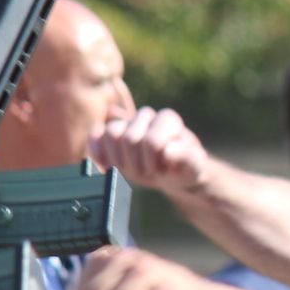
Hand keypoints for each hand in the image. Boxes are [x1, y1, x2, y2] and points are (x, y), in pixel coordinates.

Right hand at [90, 106, 211, 194]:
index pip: (151, 141)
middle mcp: (146, 116)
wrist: (174, 173)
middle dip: (137, 163)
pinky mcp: (110, 135)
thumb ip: (188, 158)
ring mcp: (127, 124)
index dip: (154, 162)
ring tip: (133, 170)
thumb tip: (169, 151)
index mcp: (168, 119)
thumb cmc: (185, 168)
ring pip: (110, 134)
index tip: (164, 169)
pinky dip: (96, 152)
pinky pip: (95, 136)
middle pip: (128, 139)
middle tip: (149, 172)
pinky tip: (104, 167)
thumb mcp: (195, 167)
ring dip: (119, 160)